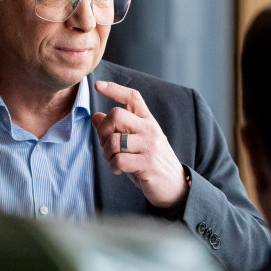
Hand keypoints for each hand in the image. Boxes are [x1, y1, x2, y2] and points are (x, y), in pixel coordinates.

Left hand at [92, 81, 189, 210]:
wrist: (174, 185)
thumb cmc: (150, 162)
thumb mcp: (134, 143)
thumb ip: (116, 130)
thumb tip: (95, 116)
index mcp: (147, 121)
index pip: (132, 97)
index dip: (114, 89)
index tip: (97, 85)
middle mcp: (150, 129)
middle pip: (117, 114)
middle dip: (103, 130)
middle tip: (105, 144)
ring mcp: (150, 146)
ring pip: (114, 140)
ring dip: (106, 154)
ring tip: (113, 161)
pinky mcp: (148, 164)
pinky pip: (119, 160)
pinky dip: (113, 167)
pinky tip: (119, 170)